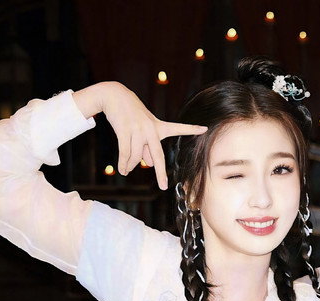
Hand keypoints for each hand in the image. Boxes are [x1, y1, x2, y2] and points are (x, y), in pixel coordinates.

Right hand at [73, 82, 206, 189]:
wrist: (115, 96)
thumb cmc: (131, 114)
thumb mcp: (144, 128)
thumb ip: (148, 147)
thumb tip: (148, 164)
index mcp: (158, 126)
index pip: (177, 128)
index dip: (191, 129)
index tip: (204, 129)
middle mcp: (151, 129)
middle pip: (157, 156)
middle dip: (160, 173)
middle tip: (163, 186)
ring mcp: (138, 130)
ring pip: (136, 157)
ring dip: (130, 165)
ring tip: (126, 170)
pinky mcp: (125, 130)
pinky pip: (125, 153)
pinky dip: (123, 163)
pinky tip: (122, 170)